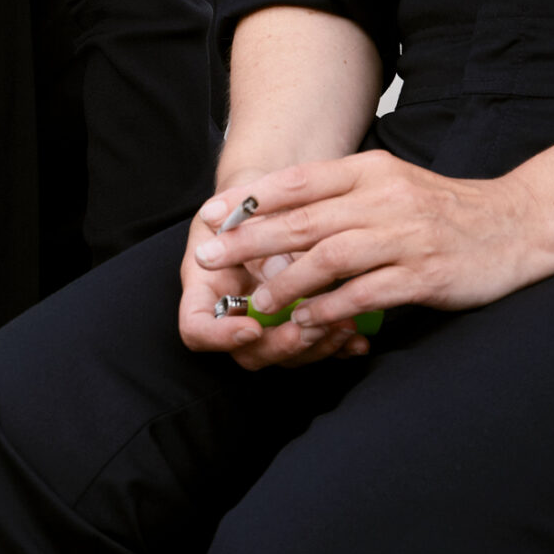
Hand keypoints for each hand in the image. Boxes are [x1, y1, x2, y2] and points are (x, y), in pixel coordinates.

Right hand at [177, 184, 368, 370]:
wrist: (270, 196)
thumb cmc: (249, 199)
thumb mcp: (245, 207)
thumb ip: (254, 236)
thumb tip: (277, 272)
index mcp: (207, 285)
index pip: (196, 328)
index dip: (219, 337)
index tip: (251, 328)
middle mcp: (235, 311)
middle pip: (247, 352)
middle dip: (281, 346)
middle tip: (309, 330)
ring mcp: (269, 321)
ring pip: (287, 356)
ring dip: (316, 348)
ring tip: (344, 325)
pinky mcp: (300, 322)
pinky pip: (318, 347)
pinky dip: (339, 347)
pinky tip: (358, 339)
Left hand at [190, 152, 545, 336]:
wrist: (517, 225)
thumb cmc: (445, 209)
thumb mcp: (391, 184)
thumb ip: (341, 192)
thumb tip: (277, 208)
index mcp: (371, 170)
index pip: (298, 180)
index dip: (250, 199)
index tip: (211, 215)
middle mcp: (384, 198)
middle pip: (303, 219)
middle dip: (248, 240)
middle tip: (208, 256)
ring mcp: (405, 236)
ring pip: (329, 257)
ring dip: (285, 281)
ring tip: (255, 300)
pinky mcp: (424, 273)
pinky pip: (366, 292)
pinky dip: (331, 307)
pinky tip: (306, 320)